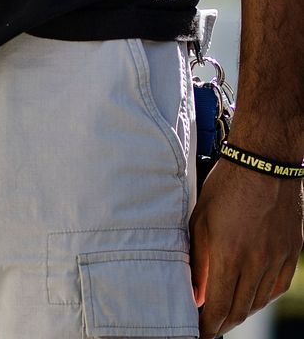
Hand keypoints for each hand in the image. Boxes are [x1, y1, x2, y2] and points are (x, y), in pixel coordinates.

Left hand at [190, 158, 302, 338]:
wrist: (265, 162)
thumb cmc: (226, 186)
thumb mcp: (201, 219)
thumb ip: (198, 259)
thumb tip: (194, 291)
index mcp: (228, 255)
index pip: (218, 308)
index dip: (207, 327)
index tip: (198, 332)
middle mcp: (255, 263)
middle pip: (238, 310)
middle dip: (222, 323)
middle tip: (210, 326)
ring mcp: (276, 260)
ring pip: (258, 302)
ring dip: (241, 311)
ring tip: (226, 312)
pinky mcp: (290, 253)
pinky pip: (275, 287)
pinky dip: (261, 296)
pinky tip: (250, 295)